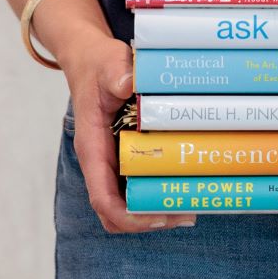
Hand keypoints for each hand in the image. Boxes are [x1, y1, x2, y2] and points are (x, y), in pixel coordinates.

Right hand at [57, 34, 197, 233]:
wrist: (88, 60)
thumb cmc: (97, 65)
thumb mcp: (107, 64)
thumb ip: (116, 73)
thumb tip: (128, 83)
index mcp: (92, 148)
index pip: (102, 198)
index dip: (128, 216)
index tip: (158, 216)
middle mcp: (100, 161)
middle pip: (115, 210)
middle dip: (147, 219)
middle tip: (185, 214)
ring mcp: (112, 161)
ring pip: (126, 202)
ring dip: (153, 209)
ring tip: (189, 207)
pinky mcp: (123, 154)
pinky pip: (135, 183)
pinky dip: (155, 191)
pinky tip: (181, 184)